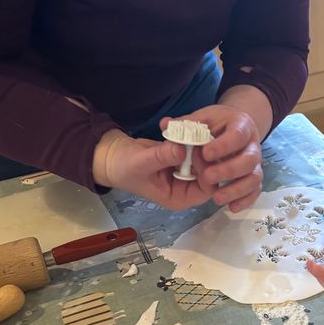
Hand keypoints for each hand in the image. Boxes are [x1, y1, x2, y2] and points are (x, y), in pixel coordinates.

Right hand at [93, 129, 212, 209]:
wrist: (114, 156)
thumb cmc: (125, 167)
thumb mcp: (142, 163)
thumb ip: (162, 157)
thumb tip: (182, 149)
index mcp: (179, 197)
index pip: (206, 190)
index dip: (206, 172)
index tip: (198, 151)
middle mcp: (186, 187)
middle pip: (208, 173)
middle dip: (205, 155)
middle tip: (199, 135)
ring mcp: (185, 172)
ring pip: (202, 158)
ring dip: (198, 143)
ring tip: (192, 129)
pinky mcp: (182, 158)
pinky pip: (193, 148)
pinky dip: (190, 138)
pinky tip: (185, 127)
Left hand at [163, 104, 262, 212]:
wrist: (230, 129)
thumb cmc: (214, 124)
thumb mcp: (200, 118)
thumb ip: (185, 123)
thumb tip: (166, 124)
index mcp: (241, 124)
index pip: (238, 135)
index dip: (224, 145)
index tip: (205, 153)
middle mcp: (253, 145)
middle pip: (249, 159)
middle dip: (228, 170)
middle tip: (207, 176)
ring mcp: (255, 163)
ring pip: (254, 178)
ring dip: (237, 189)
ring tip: (217, 198)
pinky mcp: (253, 177)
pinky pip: (254, 191)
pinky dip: (245, 200)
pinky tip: (231, 208)